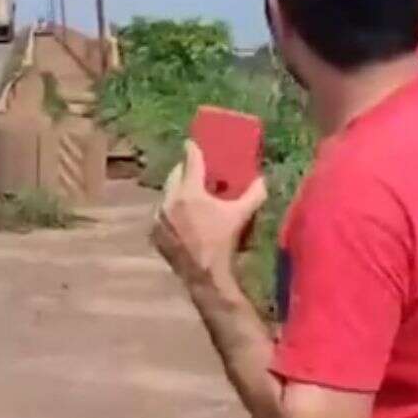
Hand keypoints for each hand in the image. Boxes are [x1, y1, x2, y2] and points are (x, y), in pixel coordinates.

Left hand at [152, 141, 267, 288]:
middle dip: (184, 169)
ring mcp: (159, 216)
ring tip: (189, 193)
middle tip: (195, 170)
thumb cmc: (223, 243)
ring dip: (177, 190)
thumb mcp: (240, 216)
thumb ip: (254, 194)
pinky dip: (171, 209)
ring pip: (167, 193)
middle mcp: (169, 201)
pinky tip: (181, 214)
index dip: (192, 149)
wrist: (204, 275)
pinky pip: (162, 212)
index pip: (190, 162)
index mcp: (189, 193)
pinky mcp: (154, 231)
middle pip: (175, 175)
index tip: (191, 142)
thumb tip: (263, 180)